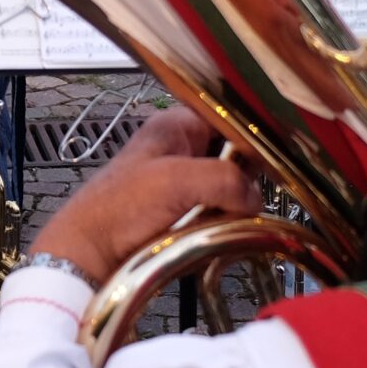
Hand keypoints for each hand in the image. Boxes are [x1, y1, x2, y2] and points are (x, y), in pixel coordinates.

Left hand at [26, 108, 255, 280]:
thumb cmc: (118, 208)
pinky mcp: (185, 209)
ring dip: (238, 204)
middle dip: (248, 175)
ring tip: (232, 216)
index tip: (277, 157)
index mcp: (177, 125)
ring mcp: (184, 179)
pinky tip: (222, 230)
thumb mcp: (175, 181)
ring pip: (231, 185)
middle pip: (236, 153)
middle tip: (249, 195)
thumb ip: (223, 179)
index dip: (255, 135)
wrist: (89, 252)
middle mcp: (182, 146)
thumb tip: (256, 196)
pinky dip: (225, 221)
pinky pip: (220, 210)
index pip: (231, 115)